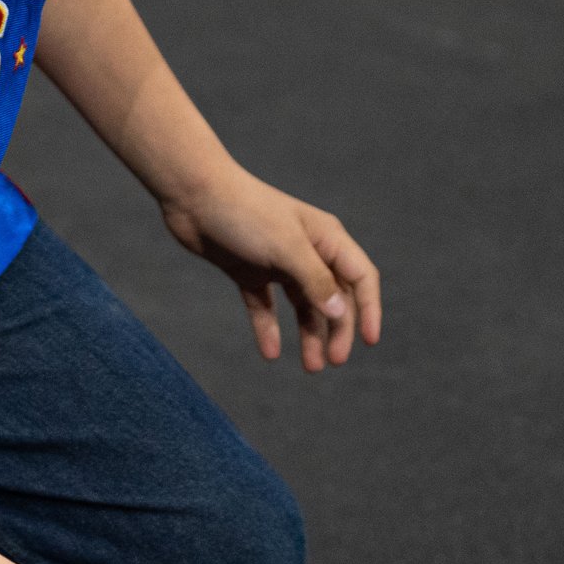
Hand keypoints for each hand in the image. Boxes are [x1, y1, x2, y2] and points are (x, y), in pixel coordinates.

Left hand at [164, 164, 381, 371]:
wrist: (193, 196)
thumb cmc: (245, 214)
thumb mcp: (286, 248)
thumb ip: (315, 281)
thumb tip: (342, 313)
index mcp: (326, 239)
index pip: (360, 277)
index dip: (369, 309)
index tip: (370, 342)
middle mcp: (306, 251)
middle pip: (333, 298)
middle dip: (337, 330)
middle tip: (333, 362)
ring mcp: (277, 262)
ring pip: (302, 306)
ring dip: (308, 335)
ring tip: (310, 367)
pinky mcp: (249, 271)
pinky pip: (265, 306)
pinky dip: (269, 328)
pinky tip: (270, 352)